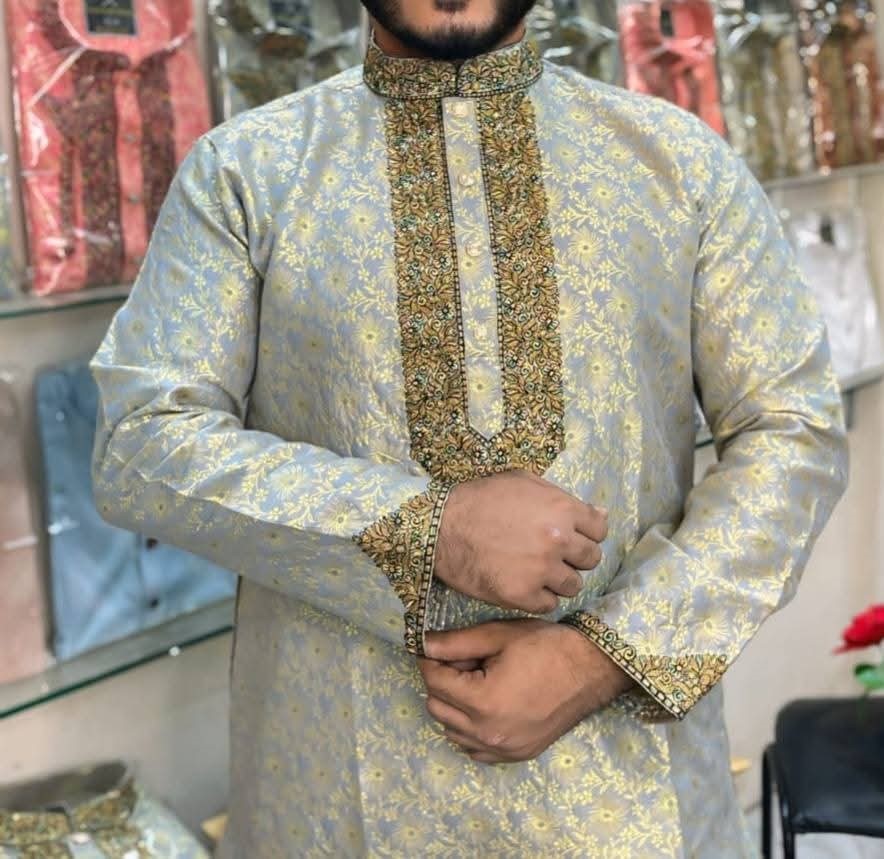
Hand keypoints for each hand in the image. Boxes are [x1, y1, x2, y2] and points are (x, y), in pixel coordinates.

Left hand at [418, 619, 631, 763]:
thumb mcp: (498, 636)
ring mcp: (504, 749)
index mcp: (483, 702)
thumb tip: (422, 645)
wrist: (591, 669)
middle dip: (441, 683)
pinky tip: (486, 707)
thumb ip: (455, 643)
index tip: (436, 649)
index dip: (430, 661)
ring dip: (454, 707)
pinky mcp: (517, 755)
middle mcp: (489, 733)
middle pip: (438, 708)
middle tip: (463, 662)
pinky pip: (475, 749)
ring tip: (476, 682)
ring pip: (452, 732)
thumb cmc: (546, 646)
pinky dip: (470, 730)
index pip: (434, 682)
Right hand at [435, 471, 607, 612]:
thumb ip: (561, 497)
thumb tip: (600, 514)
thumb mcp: (522, 482)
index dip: (586, 533)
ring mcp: (541, 570)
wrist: (441, 528)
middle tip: (551, 554)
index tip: (571, 536)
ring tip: (535, 570)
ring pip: (572, 585)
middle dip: (574, 557)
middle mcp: (558, 540)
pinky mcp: (523, 595)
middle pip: (590, 559)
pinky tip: (522, 584)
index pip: (600, 530)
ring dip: (558, 579)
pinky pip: (549, 604)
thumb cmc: (480, 499)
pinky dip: (538, 597)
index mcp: (562, 509)